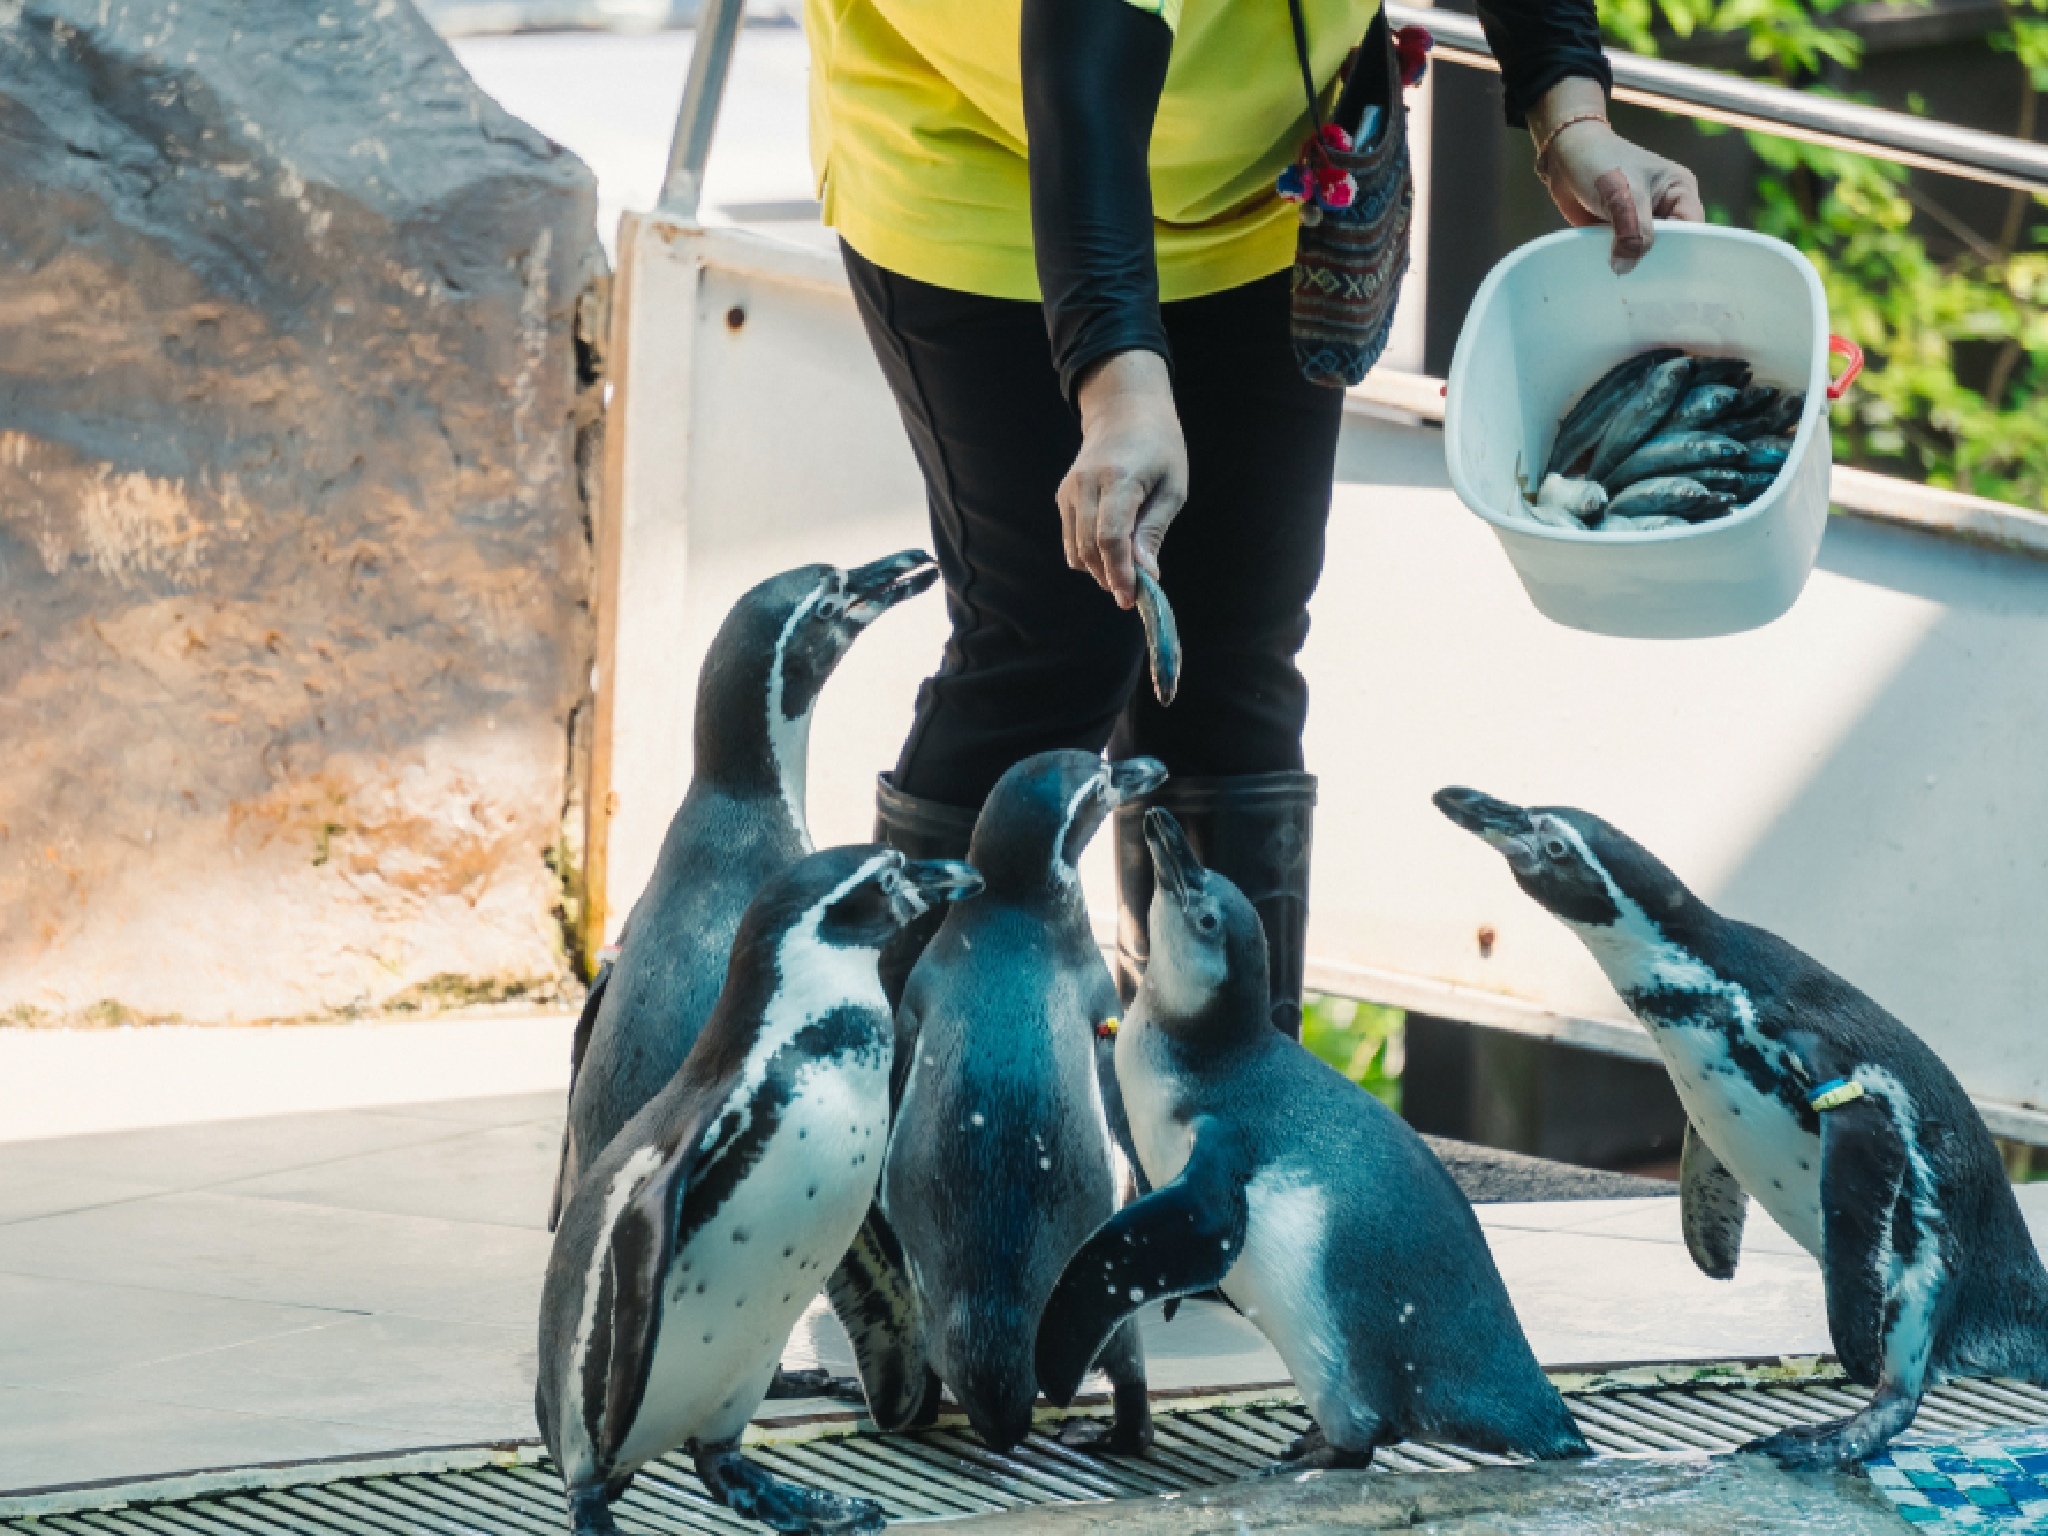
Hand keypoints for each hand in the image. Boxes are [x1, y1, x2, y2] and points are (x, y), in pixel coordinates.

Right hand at [1061, 349, 1187, 608]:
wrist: (1124, 412)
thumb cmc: (1159, 450)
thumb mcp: (1172, 488)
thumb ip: (1154, 531)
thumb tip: (1146, 574)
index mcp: (1119, 479)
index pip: (1111, 537)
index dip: (1119, 573)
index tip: (1130, 598)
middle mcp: (1086, 485)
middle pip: (1090, 548)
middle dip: (1110, 577)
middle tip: (1133, 593)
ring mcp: (1069, 491)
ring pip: (1076, 551)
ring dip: (1099, 570)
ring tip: (1126, 571)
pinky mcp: (1063, 497)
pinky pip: (1071, 541)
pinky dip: (1090, 556)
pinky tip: (1112, 551)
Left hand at [1529, 78, 1703, 275]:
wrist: (1564, 154)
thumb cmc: (1600, 162)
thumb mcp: (1622, 195)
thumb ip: (1631, 232)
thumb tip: (1626, 268)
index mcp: (1680, 190)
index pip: (1691, 228)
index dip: (1681, 250)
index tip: (1664, 274)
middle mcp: (1666, 207)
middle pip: (1671, 245)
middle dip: (1656, 262)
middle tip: (1641, 286)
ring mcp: (1643, 220)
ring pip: (1646, 252)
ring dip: (1634, 265)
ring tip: (1623, 285)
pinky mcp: (1620, 231)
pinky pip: (1624, 253)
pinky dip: (1617, 263)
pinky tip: (1608, 278)